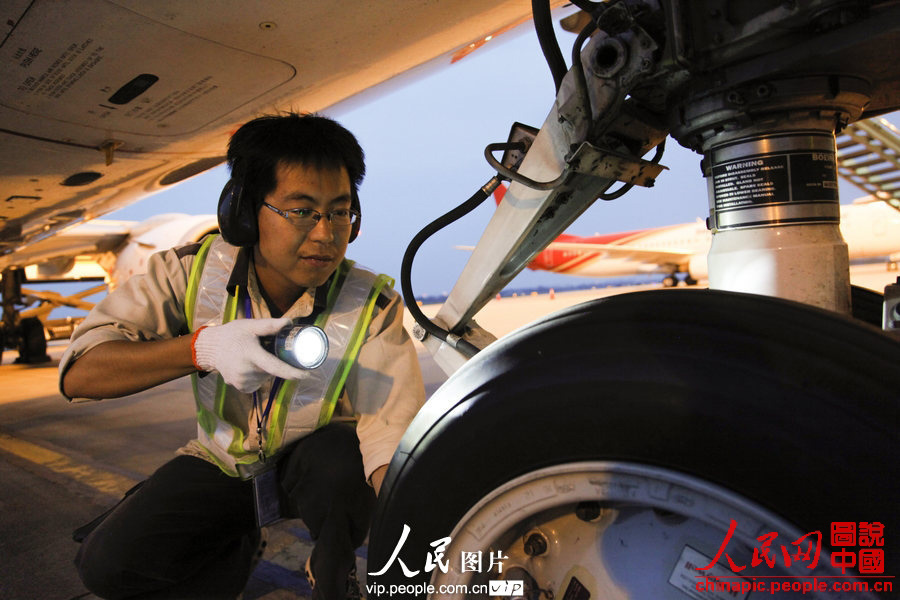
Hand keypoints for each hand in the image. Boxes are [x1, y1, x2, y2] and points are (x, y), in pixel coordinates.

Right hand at [192, 318, 306, 391]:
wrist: (210, 348)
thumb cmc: (232, 334)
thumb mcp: (250, 326)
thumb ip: (269, 325)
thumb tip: (290, 322)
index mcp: (251, 354)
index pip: (275, 367)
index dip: (293, 372)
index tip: (308, 374)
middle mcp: (246, 371)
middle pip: (272, 371)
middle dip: (276, 362)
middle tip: (267, 350)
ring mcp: (241, 381)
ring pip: (265, 377)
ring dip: (266, 370)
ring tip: (255, 357)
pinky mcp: (240, 387)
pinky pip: (257, 383)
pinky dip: (258, 376)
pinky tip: (250, 366)